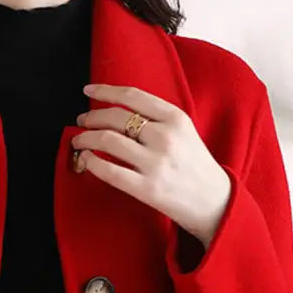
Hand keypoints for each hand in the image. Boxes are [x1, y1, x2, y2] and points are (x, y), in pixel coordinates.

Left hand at [71, 83, 232, 249]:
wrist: (213, 202)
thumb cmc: (193, 165)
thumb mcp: (184, 131)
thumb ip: (156, 118)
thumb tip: (117, 110)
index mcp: (175, 118)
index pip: (132, 96)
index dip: (105, 91)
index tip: (88, 91)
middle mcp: (165, 137)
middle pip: (115, 117)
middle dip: (91, 118)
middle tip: (81, 122)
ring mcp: (155, 163)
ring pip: (107, 140)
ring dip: (85, 138)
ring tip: (79, 141)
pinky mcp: (146, 188)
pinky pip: (109, 171)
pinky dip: (91, 162)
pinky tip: (86, 160)